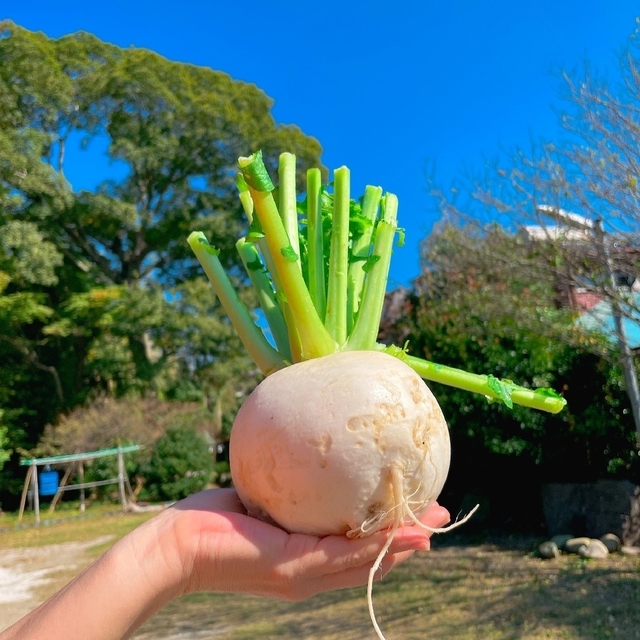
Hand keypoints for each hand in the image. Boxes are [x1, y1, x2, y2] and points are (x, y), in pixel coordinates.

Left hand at [163, 488, 450, 600]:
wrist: (177, 544)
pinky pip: (346, 553)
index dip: (387, 536)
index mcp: (304, 557)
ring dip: (403, 543)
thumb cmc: (211, 519)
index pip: (355, 550)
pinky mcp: (295, 567)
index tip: (411, 514)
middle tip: (438, 520)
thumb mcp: (259, 498)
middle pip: (371, 559)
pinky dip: (378, 544)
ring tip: (433, 526)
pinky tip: (403, 533)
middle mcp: (310, 572)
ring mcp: (305, 574)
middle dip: (406, 540)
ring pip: (367, 560)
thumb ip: (286, 486)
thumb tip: (303, 451)